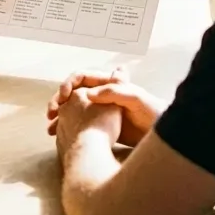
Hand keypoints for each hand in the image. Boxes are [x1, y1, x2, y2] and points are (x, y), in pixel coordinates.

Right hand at [47, 66, 164, 145]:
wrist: (162, 136)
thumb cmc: (153, 113)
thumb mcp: (135, 98)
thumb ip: (114, 92)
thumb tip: (88, 93)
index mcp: (108, 84)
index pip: (81, 77)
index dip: (69, 84)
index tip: (63, 96)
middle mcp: (101, 96)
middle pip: (73, 93)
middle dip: (58, 100)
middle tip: (51, 112)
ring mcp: (99, 112)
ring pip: (72, 110)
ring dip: (59, 116)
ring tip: (51, 127)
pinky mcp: (100, 128)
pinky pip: (78, 126)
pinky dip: (67, 130)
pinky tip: (60, 137)